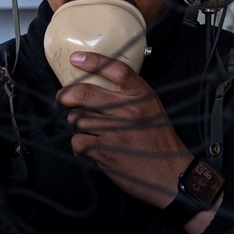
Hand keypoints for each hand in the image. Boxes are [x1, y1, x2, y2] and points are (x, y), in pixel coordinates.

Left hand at [55, 50, 193, 209]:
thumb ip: (129, 96)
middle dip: (66, 96)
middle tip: (62, 98)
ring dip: (78, 126)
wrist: (171, 174)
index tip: (75, 58)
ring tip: (89, 132)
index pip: (116, 70)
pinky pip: (78, 141)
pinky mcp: (106, 152)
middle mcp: (130, 110)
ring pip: (78, 119)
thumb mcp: (151, 108)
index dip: (93, 61)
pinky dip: (80, 146)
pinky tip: (90, 148)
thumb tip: (95, 86)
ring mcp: (116, 132)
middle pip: (85, 93)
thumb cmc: (158, 139)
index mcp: (142, 97)